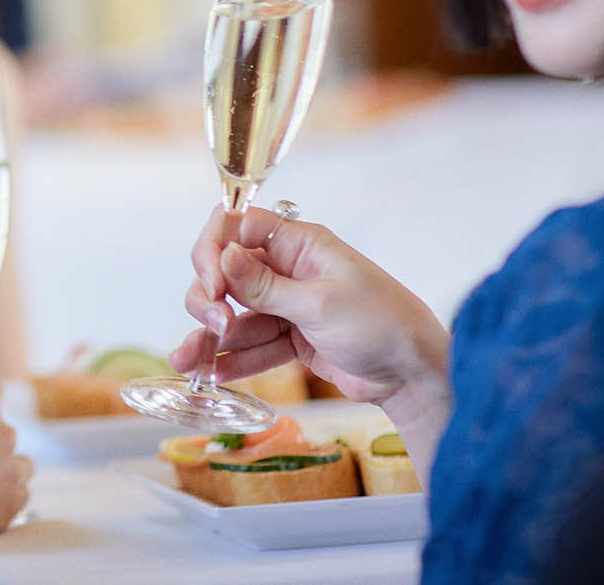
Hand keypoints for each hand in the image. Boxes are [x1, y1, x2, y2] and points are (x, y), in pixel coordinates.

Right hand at [170, 204, 451, 417]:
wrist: (415, 376)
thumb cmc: (382, 325)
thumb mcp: (320, 304)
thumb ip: (265, 285)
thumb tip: (222, 255)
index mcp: (299, 245)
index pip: (236, 227)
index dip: (214, 251)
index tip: (212, 286)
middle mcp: (287, 269)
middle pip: (226, 274)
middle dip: (209, 299)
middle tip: (215, 327)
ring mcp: (288, 305)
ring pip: (234, 314)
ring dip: (209, 337)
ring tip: (187, 364)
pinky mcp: (291, 338)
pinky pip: (252, 344)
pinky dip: (233, 359)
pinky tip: (213, 374)